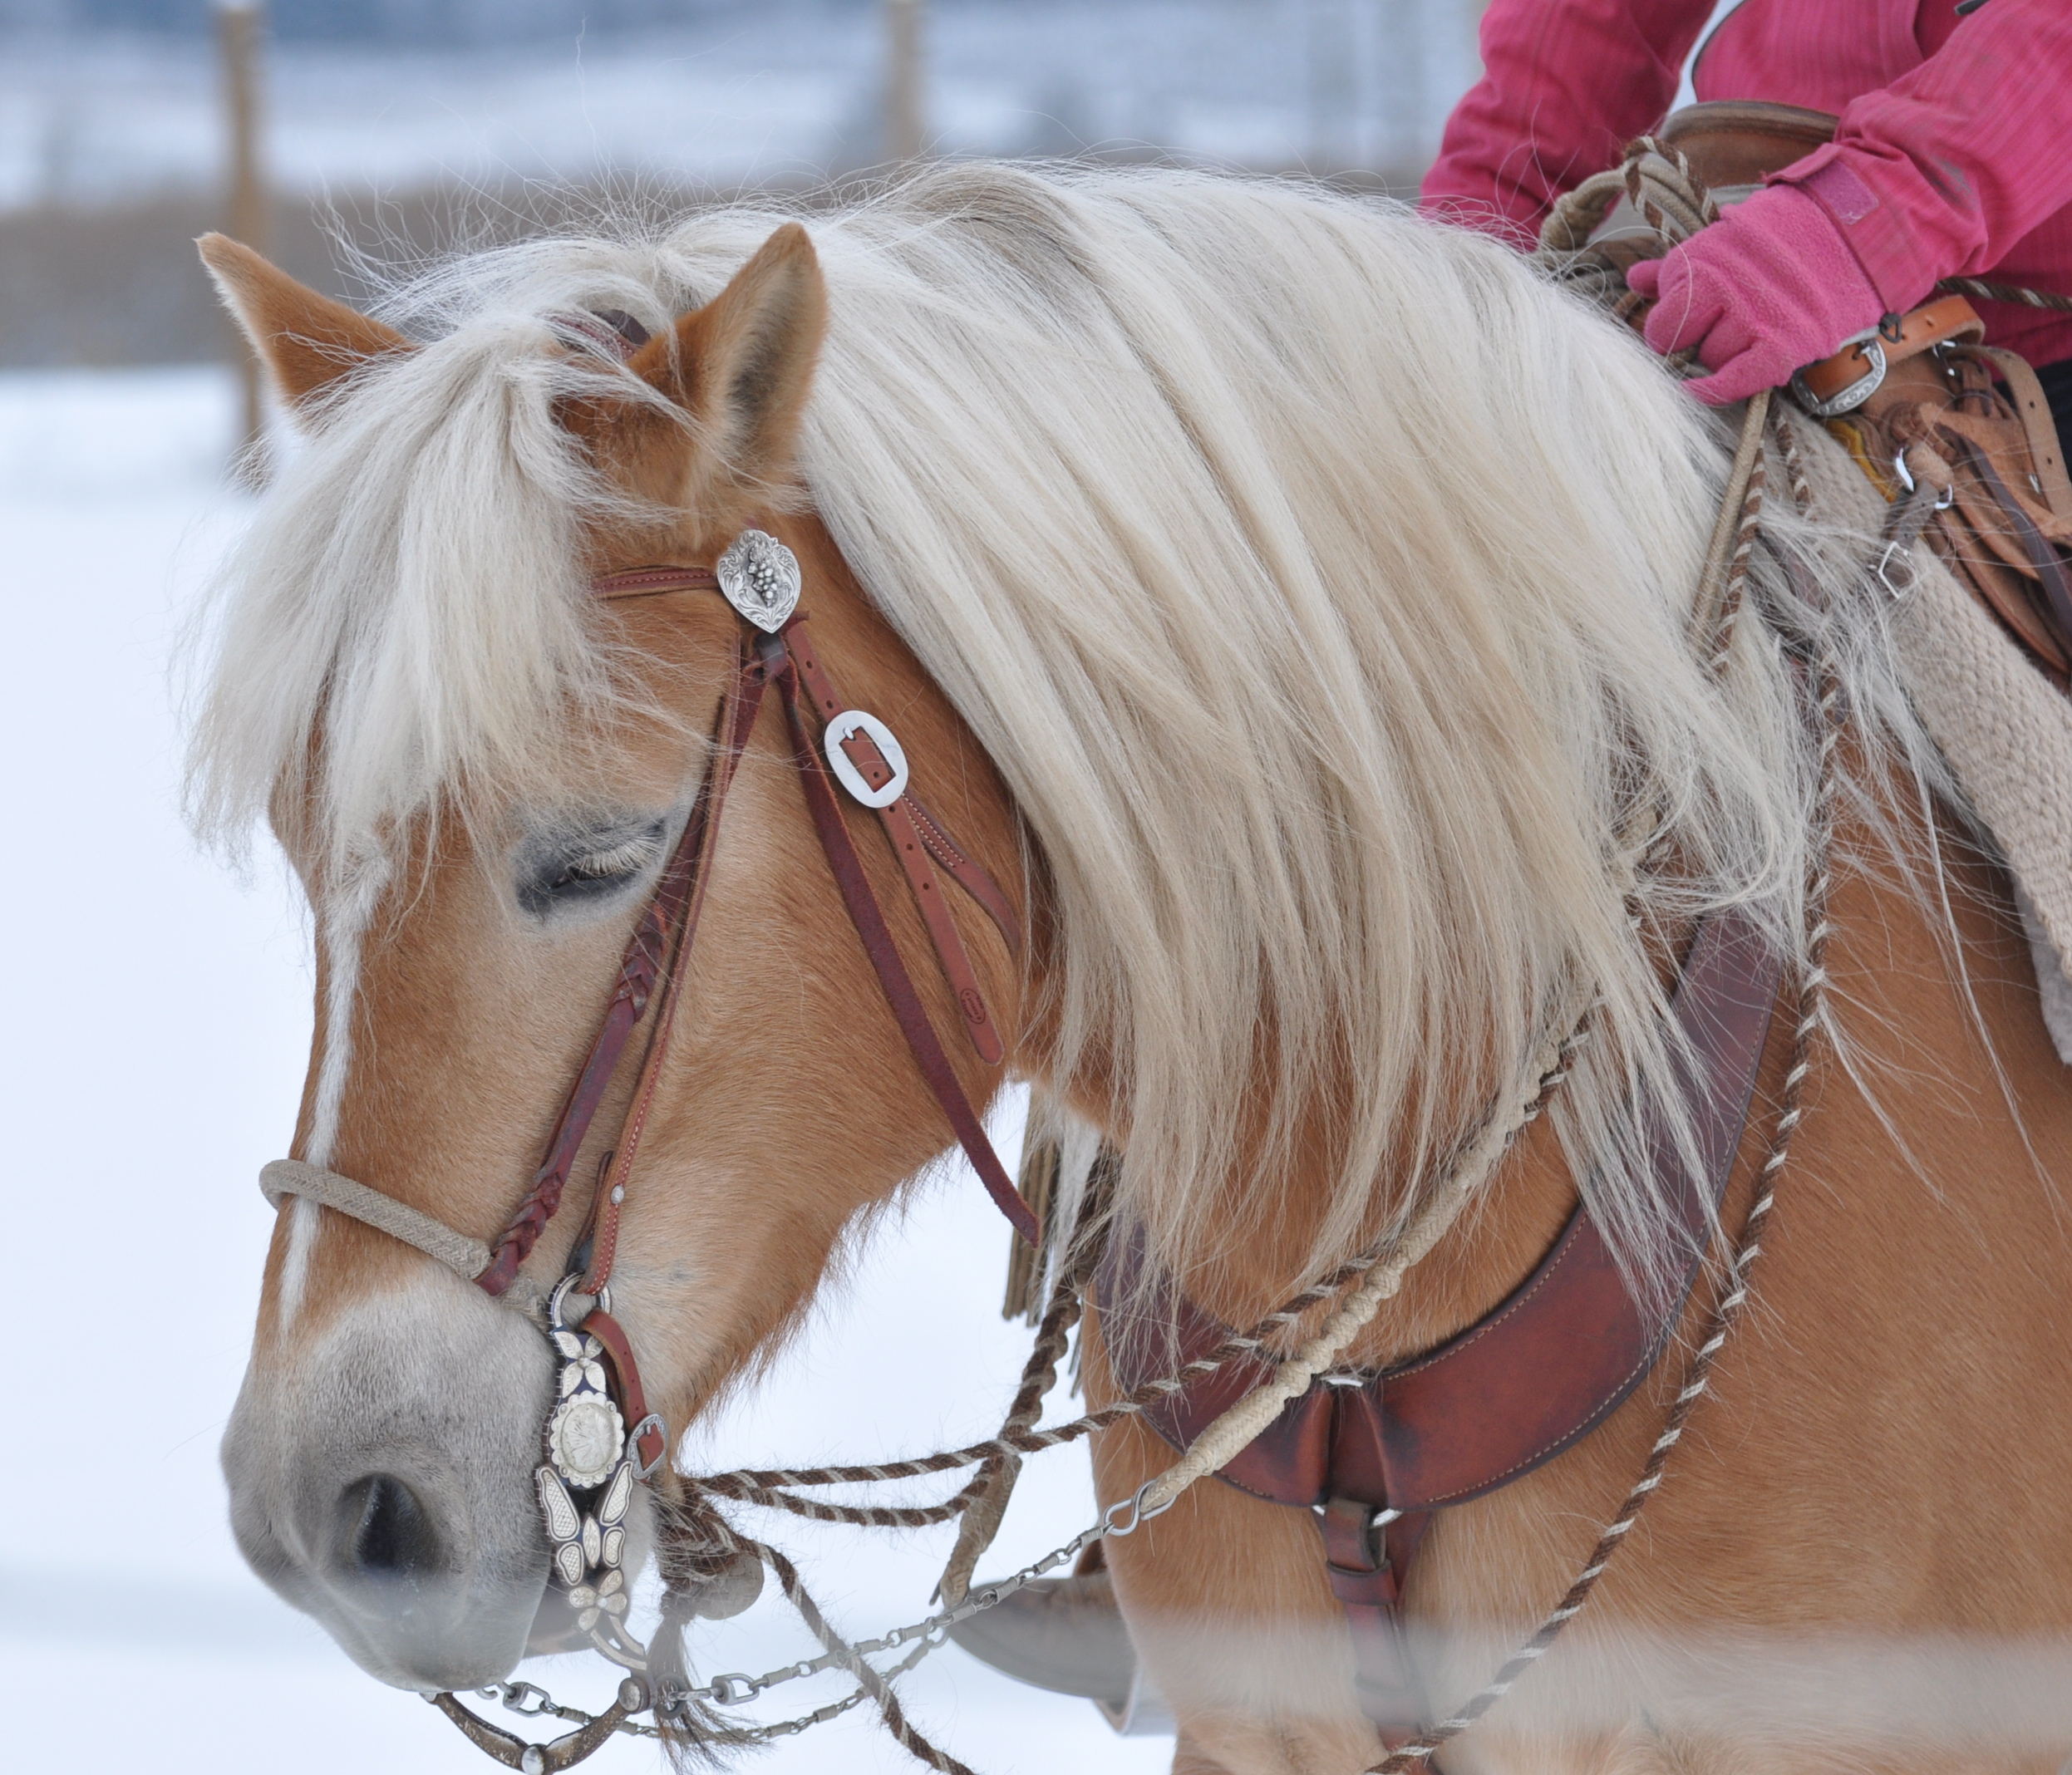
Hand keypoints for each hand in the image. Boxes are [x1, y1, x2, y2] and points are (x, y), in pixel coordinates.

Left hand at [1626, 183, 1886, 404]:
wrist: (1861, 224)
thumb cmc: (1788, 232)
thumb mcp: (1726, 238)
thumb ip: (1676, 265)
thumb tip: (1634, 277)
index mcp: (1703, 260)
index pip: (1661, 318)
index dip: (1669, 326)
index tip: (1685, 324)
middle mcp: (1723, 288)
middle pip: (1684, 342)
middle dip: (1694, 342)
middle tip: (1718, 330)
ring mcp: (1754, 317)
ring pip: (1714, 360)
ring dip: (1725, 355)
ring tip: (1751, 332)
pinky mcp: (1786, 343)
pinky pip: (1736, 381)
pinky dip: (1715, 390)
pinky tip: (1700, 390)